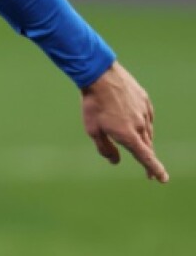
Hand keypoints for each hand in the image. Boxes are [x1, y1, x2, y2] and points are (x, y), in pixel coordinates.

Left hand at [81, 61, 167, 181]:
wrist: (100, 76)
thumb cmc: (93, 105)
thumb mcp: (93, 130)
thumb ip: (105, 148)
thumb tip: (115, 161)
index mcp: (128, 135)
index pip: (146, 157)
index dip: (155, 170)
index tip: (163, 179)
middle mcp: (140, 125)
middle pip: (147, 147)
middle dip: (148, 161)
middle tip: (148, 173)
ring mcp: (144, 112)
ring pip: (147, 132)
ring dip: (144, 142)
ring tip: (139, 148)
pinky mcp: (144, 101)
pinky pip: (146, 117)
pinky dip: (143, 125)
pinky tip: (137, 125)